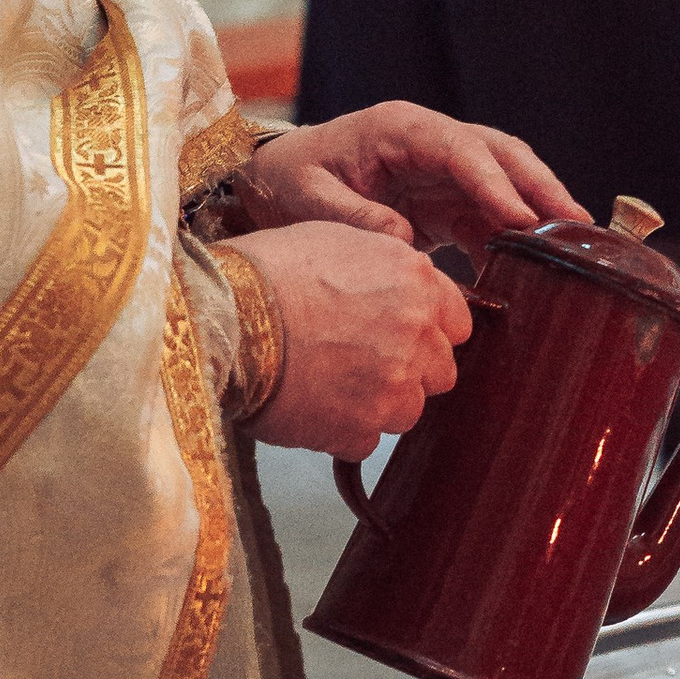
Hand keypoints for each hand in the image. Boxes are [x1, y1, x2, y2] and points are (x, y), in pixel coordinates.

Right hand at [228, 224, 472, 454]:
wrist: (223, 317)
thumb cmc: (267, 271)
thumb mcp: (337, 238)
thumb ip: (385, 267)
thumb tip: (398, 287)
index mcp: (416, 282)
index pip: (456, 322)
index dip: (427, 330)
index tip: (403, 334)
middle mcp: (417, 335)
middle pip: (439, 372)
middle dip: (408, 370)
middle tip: (361, 361)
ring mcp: (392, 388)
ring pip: (406, 411)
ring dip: (377, 403)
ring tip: (329, 383)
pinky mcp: (360, 430)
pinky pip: (365, 440)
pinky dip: (342, 429)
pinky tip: (309, 403)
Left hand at [229, 104, 586, 252]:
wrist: (273, 182)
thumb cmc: (287, 181)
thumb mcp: (306, 198)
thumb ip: (353, 217)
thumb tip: (403, 243)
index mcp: (398, 129)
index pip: (461, 149)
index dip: (495, 182)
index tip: (524, 217)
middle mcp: (429, 142)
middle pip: (499, 155)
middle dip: (540, 187)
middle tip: (576, 223)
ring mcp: (440, 171)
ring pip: (503, 184)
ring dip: (537, 212)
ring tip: (574, 246)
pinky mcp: (442, 201)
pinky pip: (486, 218)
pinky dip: (510, 241)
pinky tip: (531, 272)